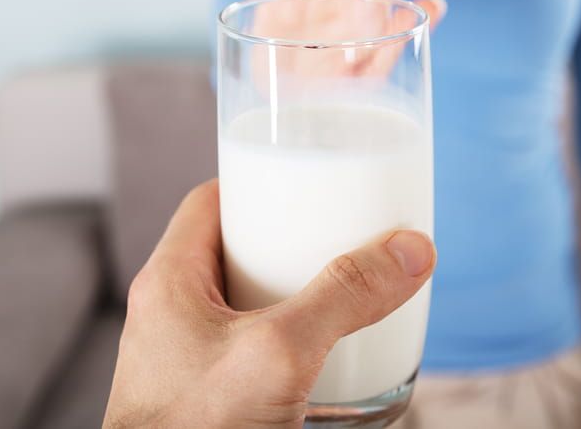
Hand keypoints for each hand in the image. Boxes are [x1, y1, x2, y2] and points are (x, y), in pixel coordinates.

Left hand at [102, 180, 436, 428]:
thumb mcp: (279, 353)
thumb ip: (343, 296)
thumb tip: (411, 249)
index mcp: (169, 282)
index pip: (211, 202)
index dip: (259, 184)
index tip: (307, 181)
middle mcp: (172, 316)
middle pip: (237, 252)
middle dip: (290, 243)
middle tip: (341, 238)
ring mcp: (188, 361)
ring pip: (248, 305)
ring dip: (295, 297)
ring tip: (343, 293)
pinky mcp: (208, 400)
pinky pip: (252, 352)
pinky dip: (291, 345)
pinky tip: (327, 358)